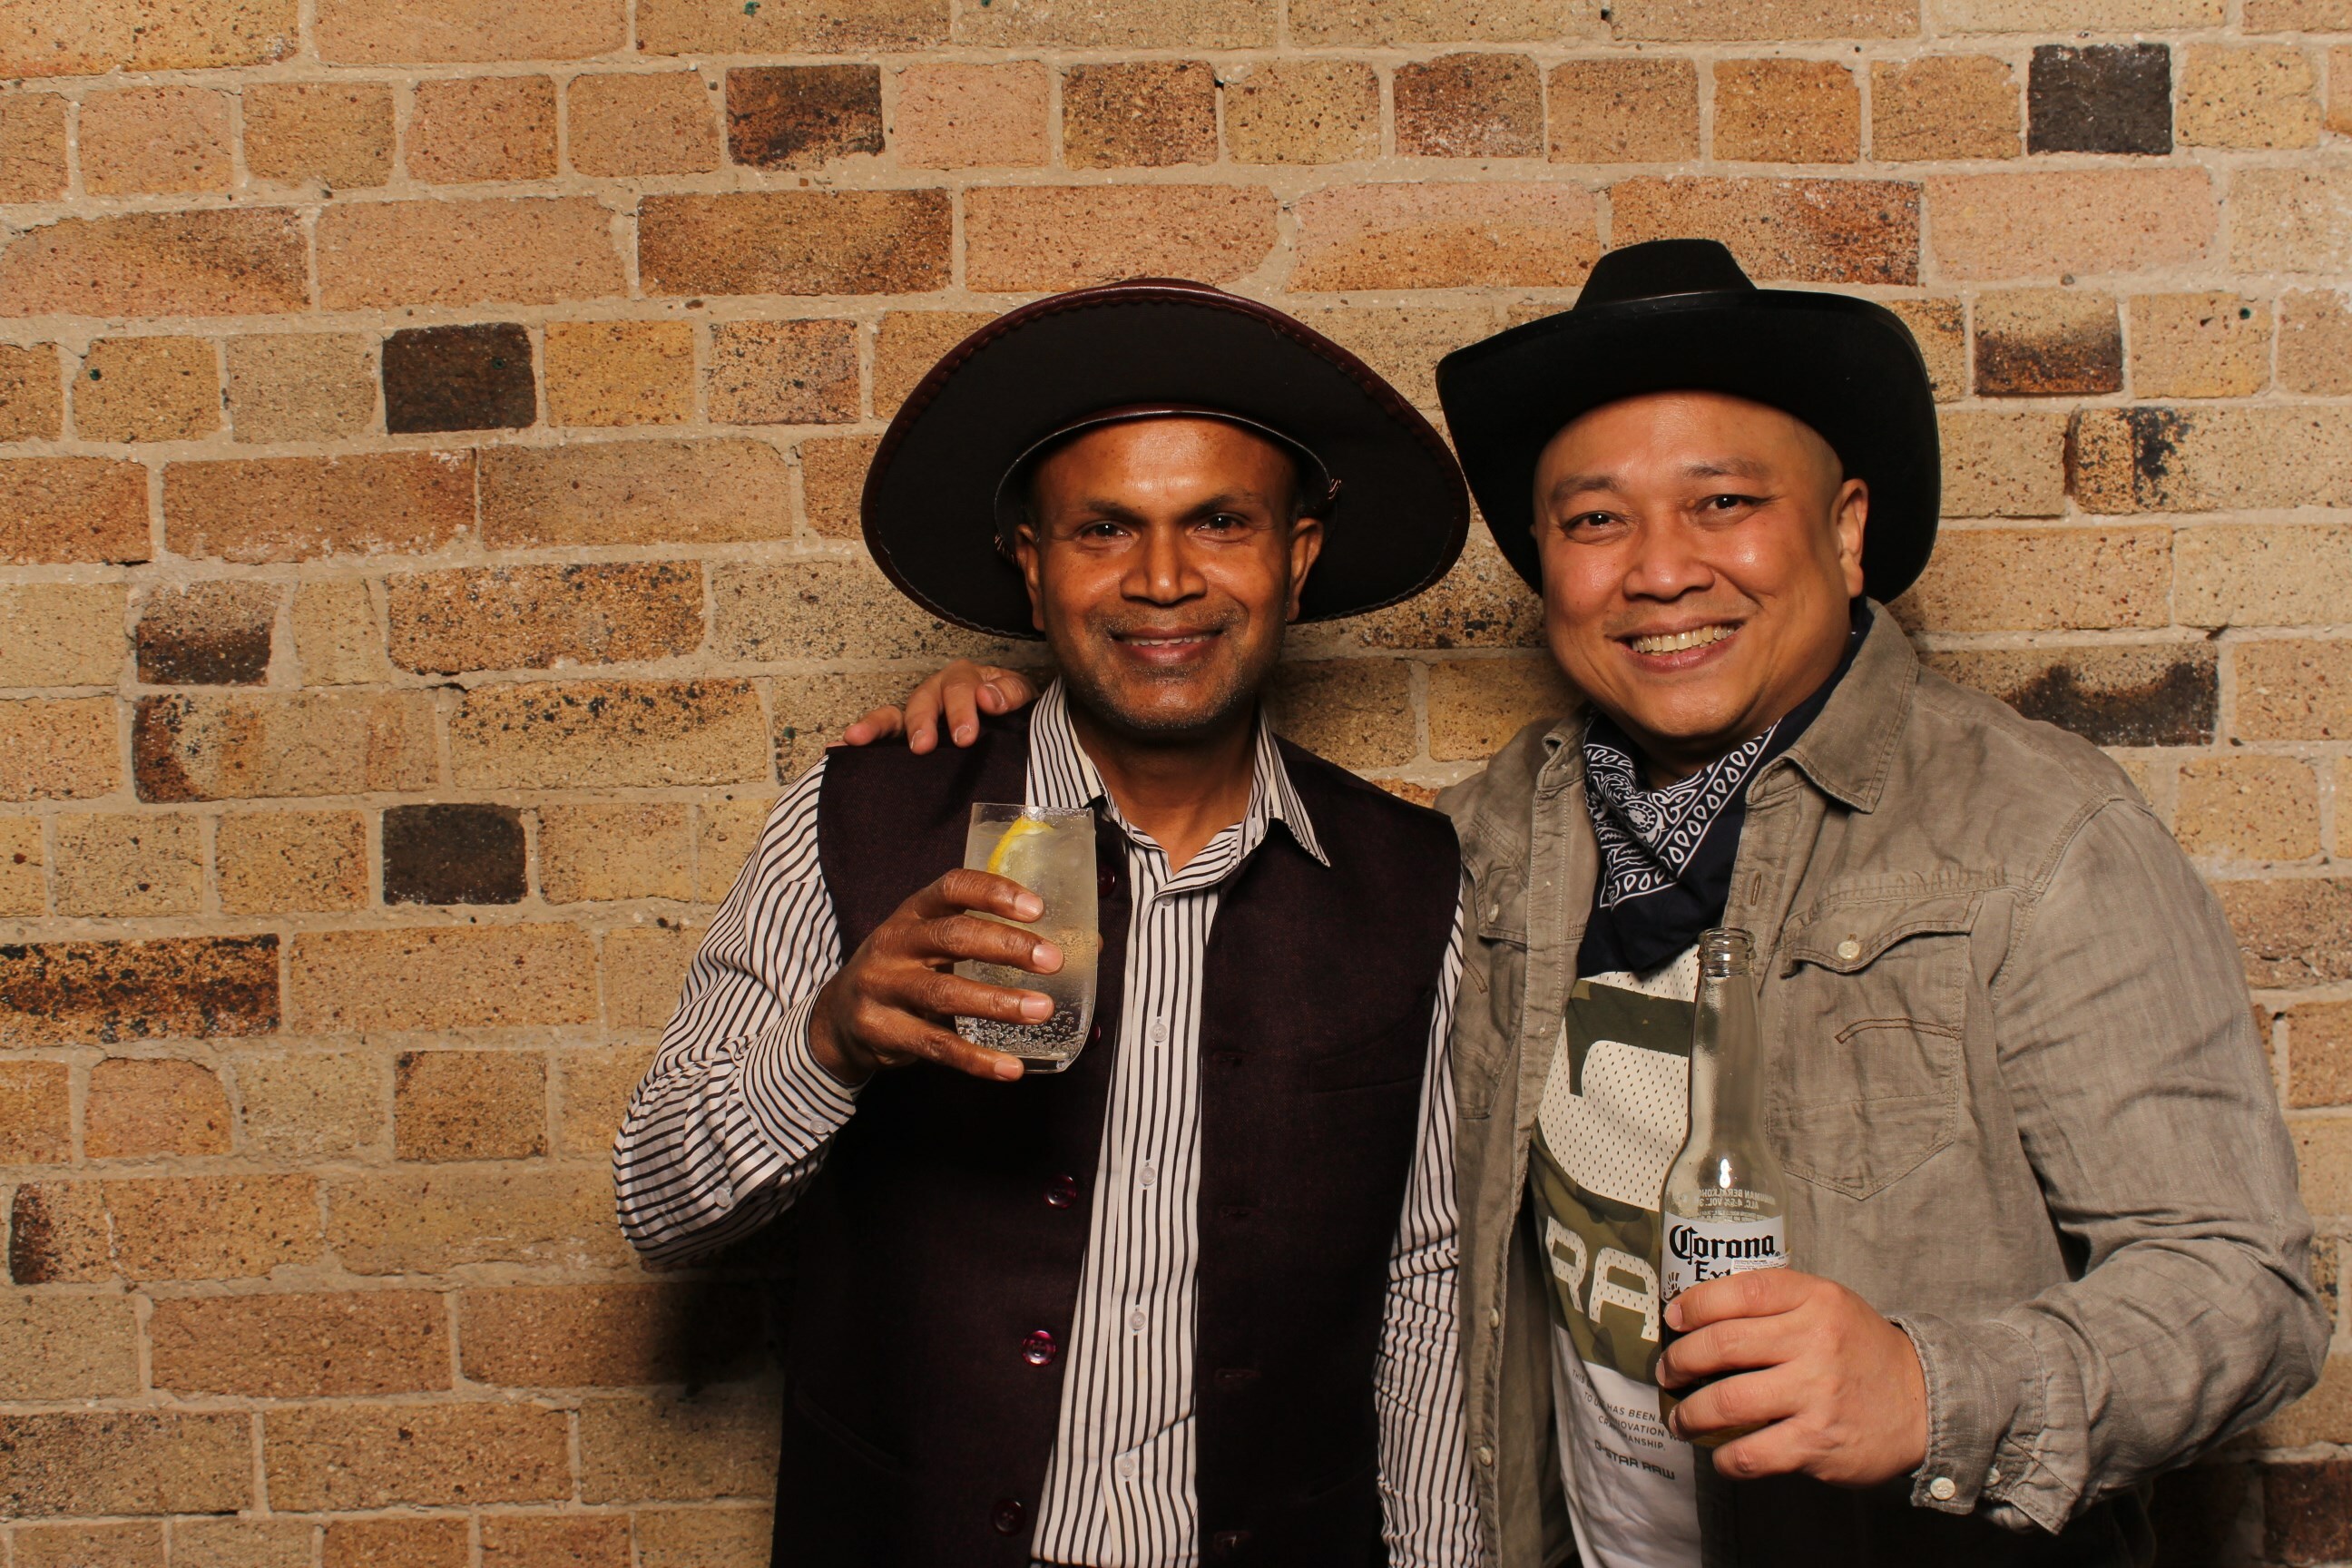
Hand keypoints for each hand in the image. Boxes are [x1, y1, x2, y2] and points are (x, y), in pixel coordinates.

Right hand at [807, 869, 1063, 1085]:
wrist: (838, 1018)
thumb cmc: (907, 971)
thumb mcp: (935, 944)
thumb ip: (993, 940)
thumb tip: (1087, 946)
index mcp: (914, 912)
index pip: (953, 887)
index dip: (994, 892)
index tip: (1037, 907)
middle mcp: (895, 943)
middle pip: (953, 936)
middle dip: (1007, 946)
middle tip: (1053, 960)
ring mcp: (884, 987)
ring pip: (944, 993)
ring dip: (997, 1002)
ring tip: (1042, 1010)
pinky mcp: (882, 1031)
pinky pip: (934, 1046)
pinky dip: (975, 1059)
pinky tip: (1010, 1067)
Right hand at [841, 661, 1039, 752]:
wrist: (1009, 723)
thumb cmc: (1008, 706)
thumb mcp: (1019, 696)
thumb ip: (1009, 694)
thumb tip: (987, 698)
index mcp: (964, 679)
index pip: (960, 688)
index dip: (961, 710)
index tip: (965, 736)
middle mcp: (935, 692)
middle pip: (923, 701)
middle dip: (921, 723)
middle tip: (923, 745)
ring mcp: (918, 714)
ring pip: (894, 716)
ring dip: (875, 726)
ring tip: (857, 738)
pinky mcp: (905, 736)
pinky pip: (881, 735)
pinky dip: (862, 740)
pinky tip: (840, 748)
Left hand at [1660, 1268, 1927, 1487]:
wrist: (1924, 1401)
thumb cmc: (1859, 1350)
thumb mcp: (1828, 1305)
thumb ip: (1776, 1302)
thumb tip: (1700, 1314)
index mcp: (1815, 1299)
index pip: (1740, 1292)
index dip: (1694, 1306)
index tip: (1673, 1321)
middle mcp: (1815, 1341)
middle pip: (1721, 1346)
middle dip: (1680, 1362)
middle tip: (1669, 1374)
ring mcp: (1816, 1393)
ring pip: (1727, 1402)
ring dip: (1690, 1413)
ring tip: (1681, 1418)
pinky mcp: (1818, 1441)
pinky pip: (1752, 1452)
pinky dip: (1725, 1457)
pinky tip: (1721, 1455)